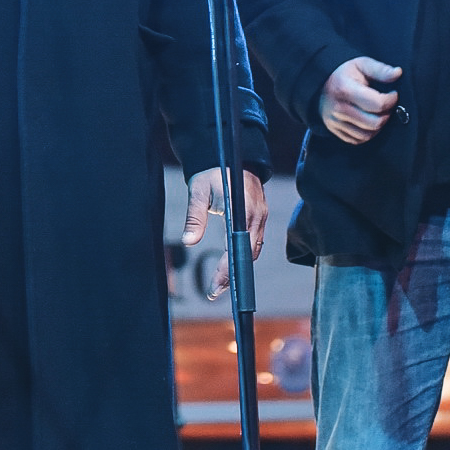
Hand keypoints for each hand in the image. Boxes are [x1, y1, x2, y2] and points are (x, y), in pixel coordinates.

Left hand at [182, 168, 267, 297]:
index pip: (237, 245)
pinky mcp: (261, 217)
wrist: (231, 157)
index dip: (228, 267)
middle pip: (248, 253)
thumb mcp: (199, 190)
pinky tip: (232, 266)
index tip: (215, 285)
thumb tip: (188, 241)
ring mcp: (262, 215)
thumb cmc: (212, 172)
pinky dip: (244, 256)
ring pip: (254, 249)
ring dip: (239, 267)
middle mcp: (257, 214)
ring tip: (220, 284)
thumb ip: (195, 216)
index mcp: (243, 207)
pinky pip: (255, 242)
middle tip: (214, 292)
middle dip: (233, 274)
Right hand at [318, 56, 402, 144]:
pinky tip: (369, 121)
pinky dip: (368, 133)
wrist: (321, 84)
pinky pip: (358, 140)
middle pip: (375, 122)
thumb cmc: (345, 73)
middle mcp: (338, 109)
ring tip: (379, 112)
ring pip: (368, 134)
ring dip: (379, 125)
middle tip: (387, 105)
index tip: (393, 94)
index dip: (391, 100)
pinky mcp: (335, 131)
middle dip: (387, 114)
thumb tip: (398, 73)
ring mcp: (335, 122)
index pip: (377, 104)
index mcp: (345, 89)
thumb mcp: (362, 64)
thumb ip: (380, 69)